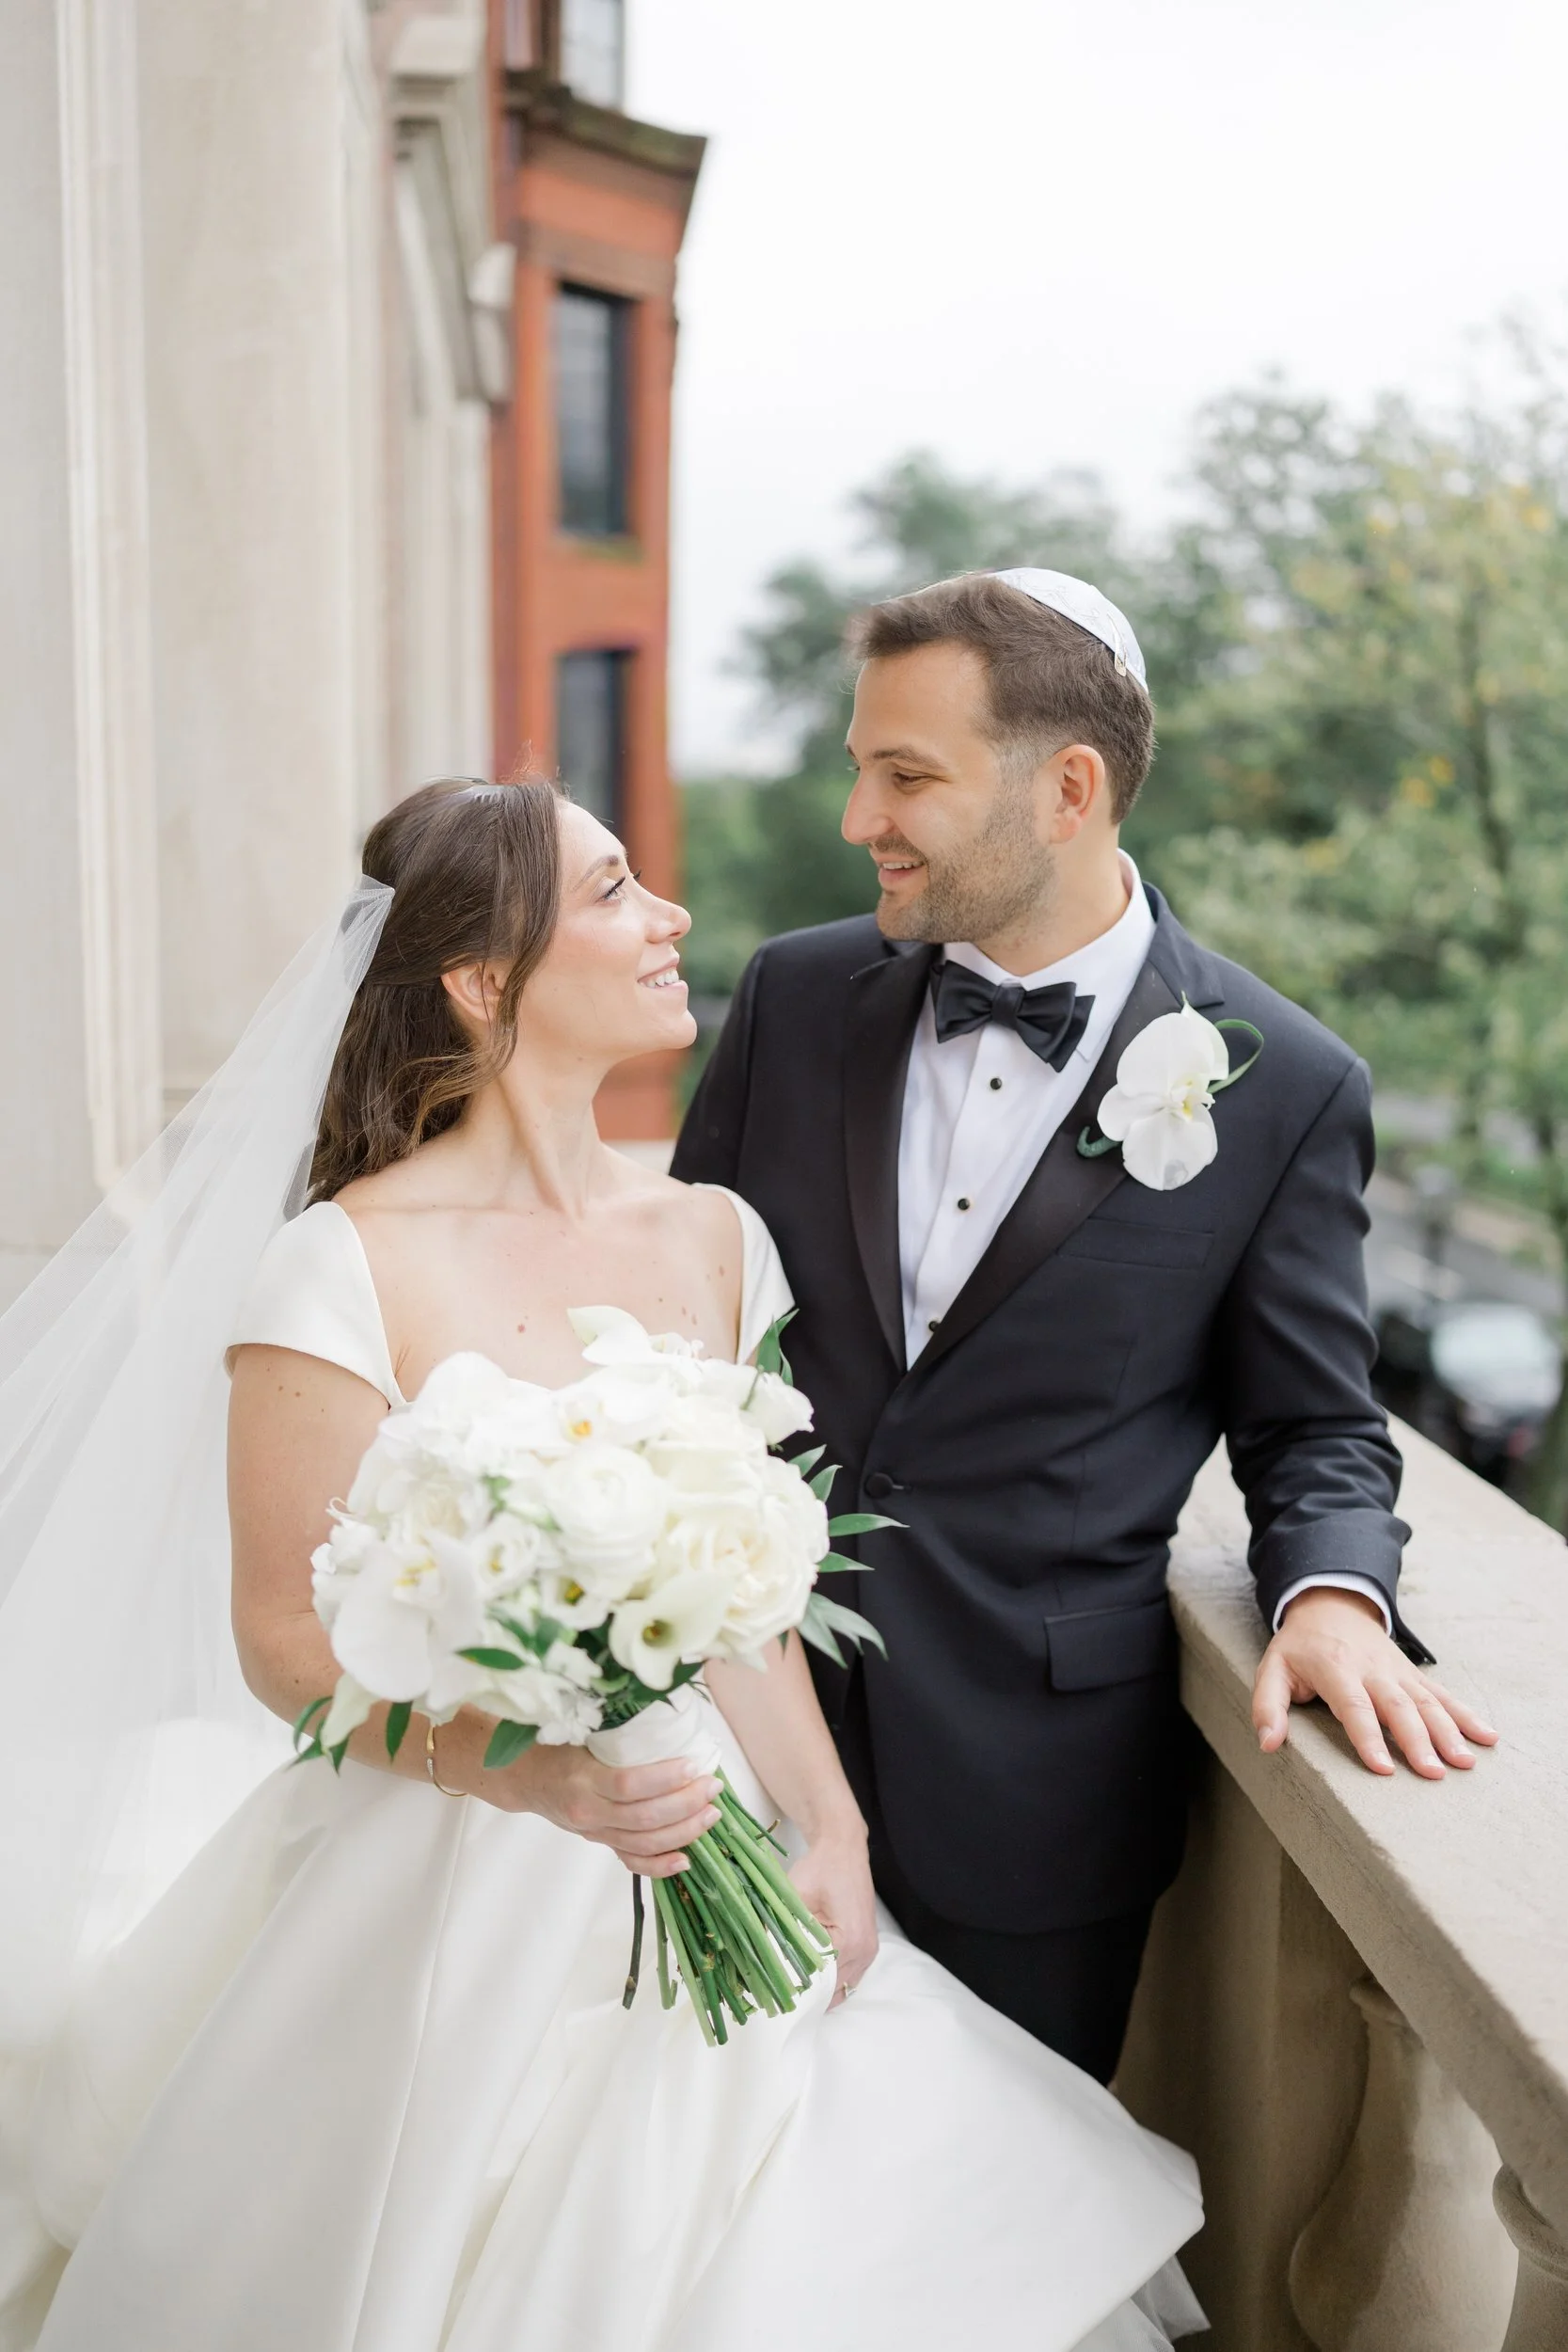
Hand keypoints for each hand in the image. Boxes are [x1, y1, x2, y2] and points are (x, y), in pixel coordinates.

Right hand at [488, 1741, 721, 1874]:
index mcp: (582, 1778)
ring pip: (644, 1843)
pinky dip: (659, 1865)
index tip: (695, 1764)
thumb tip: (671, 1720)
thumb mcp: (580, 1730)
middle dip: (686, 1804)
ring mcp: (594, 1831)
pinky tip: (686, 1859)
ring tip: (711, 1813)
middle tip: (713, 1786)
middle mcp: (588, 1811)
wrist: (522, 1776)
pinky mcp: (598, 1843)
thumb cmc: (554, 1745)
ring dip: (684, 1831)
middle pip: (644, 1818)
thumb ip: (618, 1731)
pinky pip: (631, 1861)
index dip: (665, 1779)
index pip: (629, 1784)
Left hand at [790, 1828, 878, 2006]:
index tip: (773, 1994)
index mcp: (850, 1942)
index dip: (796, 1990)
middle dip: (807, 1995)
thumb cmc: (820, 1868)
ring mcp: (869, 1951)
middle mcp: (865, 1952)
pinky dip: (831, 1979)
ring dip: (820, 1989)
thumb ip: (780, 1929)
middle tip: (778, 1995)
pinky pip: (849, 1975)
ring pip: (842, 1987)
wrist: (842, 1847)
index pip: (820, 1984)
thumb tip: (760, 1957)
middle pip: (832, 1991)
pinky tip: (810, 1976)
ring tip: (792, 1988)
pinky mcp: (867, 1946)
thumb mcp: (794, 1898)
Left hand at [1252, 1589, 1497, 1778]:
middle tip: (1434, 1774)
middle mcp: (1372, 1669)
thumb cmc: (1300, 1646)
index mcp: (1336, 1669)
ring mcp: (1398, 1671)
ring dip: (1449, 1732)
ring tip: (1466, 1762)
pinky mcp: (1413, 1674)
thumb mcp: (1273, 1669)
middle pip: (1398, 1707)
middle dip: (1417, 1741)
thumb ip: (1268, 1706)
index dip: (1368, 1737)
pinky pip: (1443, 1694)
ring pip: (1427, 1702)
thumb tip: (1268, 1744)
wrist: (1331, 1604)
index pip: (1354, 1706)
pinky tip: (1487, 1736)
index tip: (1383, 1768)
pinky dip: (1466, 1715)